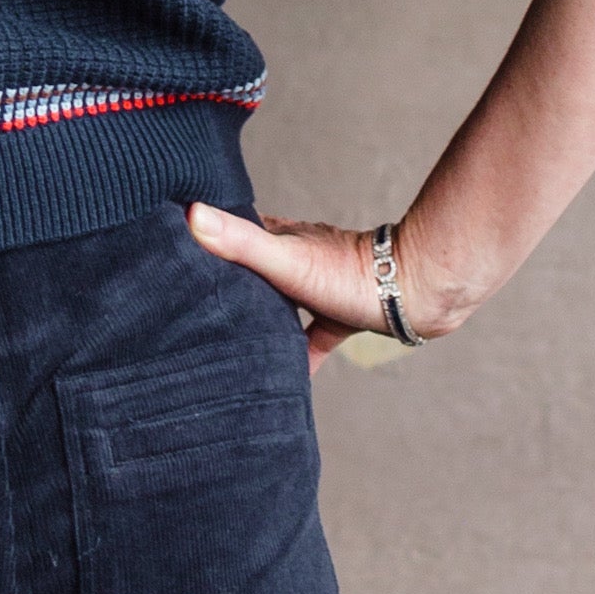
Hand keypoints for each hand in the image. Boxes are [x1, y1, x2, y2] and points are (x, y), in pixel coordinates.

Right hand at [187, 202, 455, 371]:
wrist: (420, 293)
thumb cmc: (355, 274)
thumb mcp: (287, 260)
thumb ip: (242, 242)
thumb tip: (191, 214)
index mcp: (282, 239)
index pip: (235, 232)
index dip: (208, 237)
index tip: (175, 247)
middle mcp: (300, 257)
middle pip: (256, 268)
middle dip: (229, 283)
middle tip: (198, 305)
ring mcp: (323, 284)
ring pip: (283, 301)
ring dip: (262, 317)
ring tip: (234, 341)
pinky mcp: (344, 312)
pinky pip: (314, 335)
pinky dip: (301, 354)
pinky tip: (289, 379)